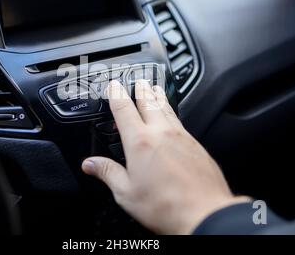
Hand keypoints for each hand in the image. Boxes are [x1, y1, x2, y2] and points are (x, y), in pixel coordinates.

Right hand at [82, 80, 249, 233]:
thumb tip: (90, 164)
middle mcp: (161, 134)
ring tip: (153, 88)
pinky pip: (180, 121)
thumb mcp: (126, 193)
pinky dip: (172, 112)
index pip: (124, 109)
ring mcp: (181, 137)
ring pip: (167, 108)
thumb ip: (107, 173)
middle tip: (137, 81)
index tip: (113, 85)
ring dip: (158, 96)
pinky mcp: (196, 145)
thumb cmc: (165, 206)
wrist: (204, 212)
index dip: (117, 94)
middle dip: (141, 89)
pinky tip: (172, 116)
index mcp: (140, 142)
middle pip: (149, 102)